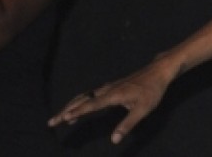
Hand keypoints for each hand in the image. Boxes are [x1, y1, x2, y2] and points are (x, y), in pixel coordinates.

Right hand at [48, 53, 179, 143]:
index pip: (91, 105)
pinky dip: (83, 102)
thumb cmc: (153, 90)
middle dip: (67, 110)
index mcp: (114, 95)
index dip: (77, 112)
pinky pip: (93, 95)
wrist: (159, 71)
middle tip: (52, 121)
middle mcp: (108, 90)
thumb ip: (128, 124)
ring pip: (87, 96)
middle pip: (83, 99)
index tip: (63, 118)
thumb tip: (114, 140)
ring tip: (63, 118)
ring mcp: (110, 87)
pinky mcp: (113, 86)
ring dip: (73, 106)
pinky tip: (82, 108)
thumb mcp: (144, 109)